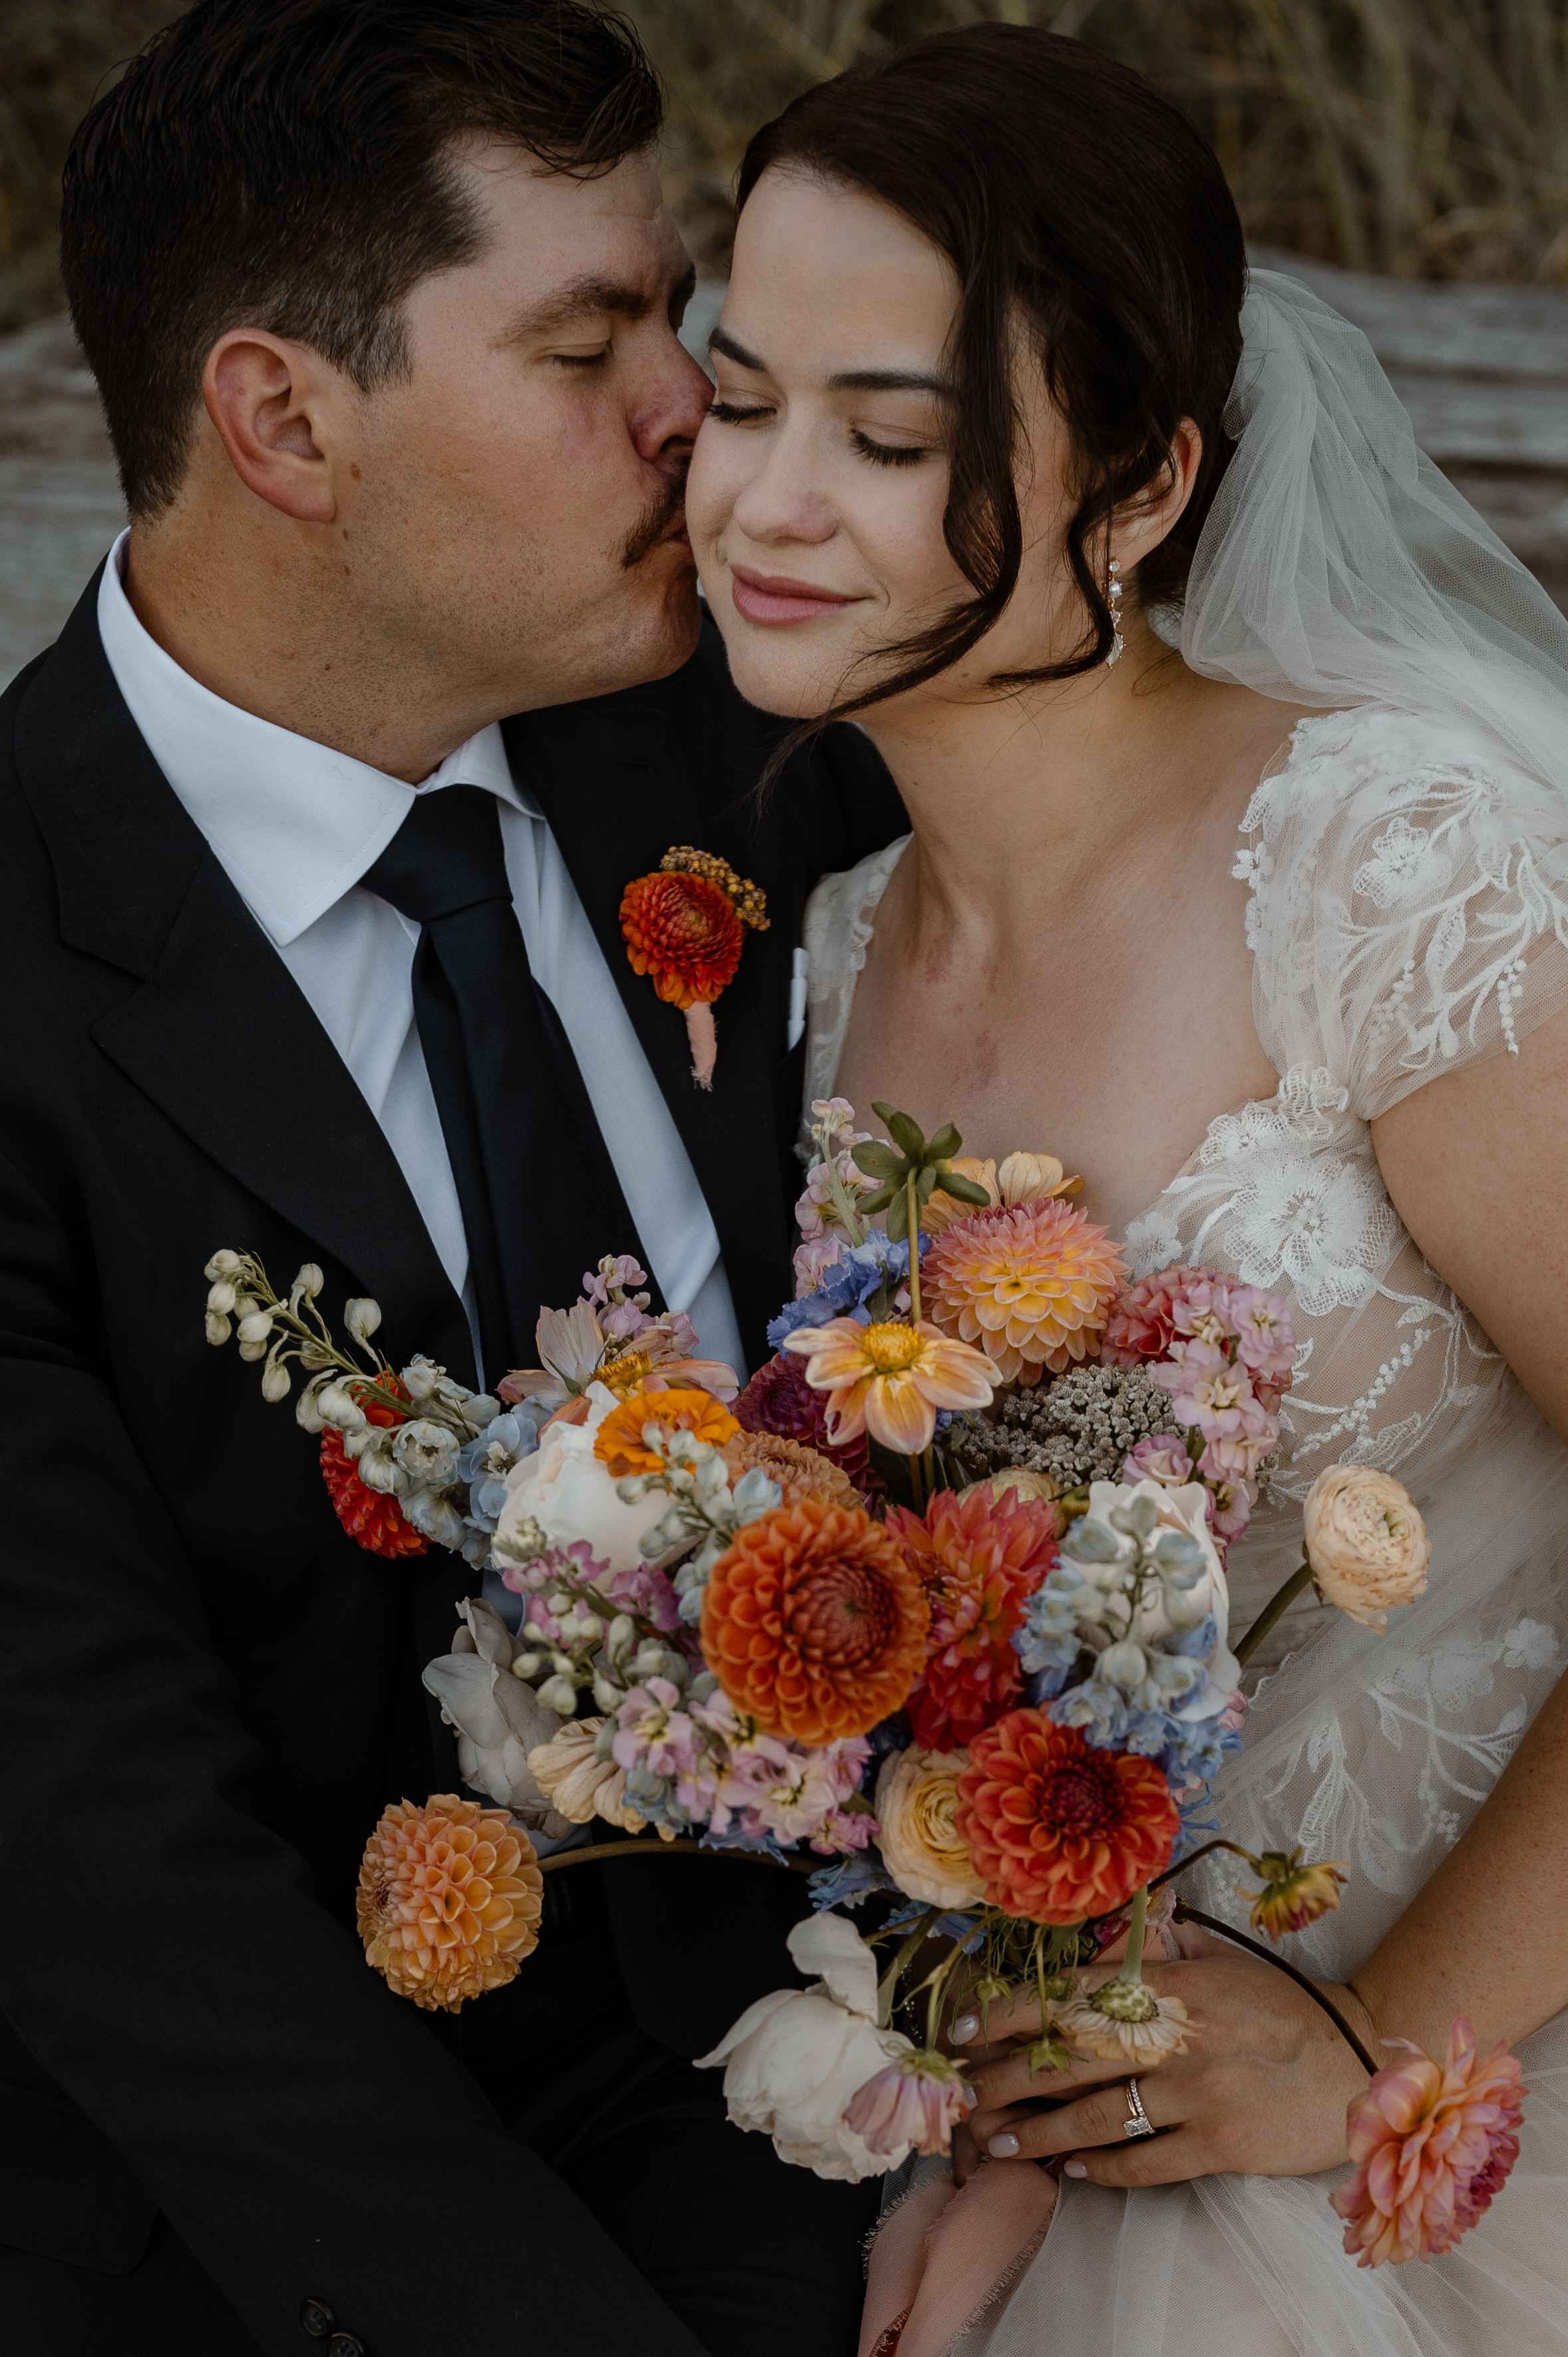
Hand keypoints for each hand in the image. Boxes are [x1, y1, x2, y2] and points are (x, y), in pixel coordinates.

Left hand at [952, 1935, 1374, 2189]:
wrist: (1358, 2058)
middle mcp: (1179, 2036)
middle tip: (963, 2094)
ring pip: (1100, 2117)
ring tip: (998, 2146)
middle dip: (1007, 2078)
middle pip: (1072, 2058)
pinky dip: (1105, 2169)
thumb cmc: (1283, 2008)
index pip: (1072, 1996)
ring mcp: (1200, 2093)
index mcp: (1173, 1986)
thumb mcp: (1220, 1964)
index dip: (1010, 2012)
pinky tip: (1074, 2170)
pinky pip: (1148, 2162)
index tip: (963, 2027)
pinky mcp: (1222, 2144)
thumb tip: (1102, 1945)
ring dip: (1040, 2134)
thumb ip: (1160, 1953)